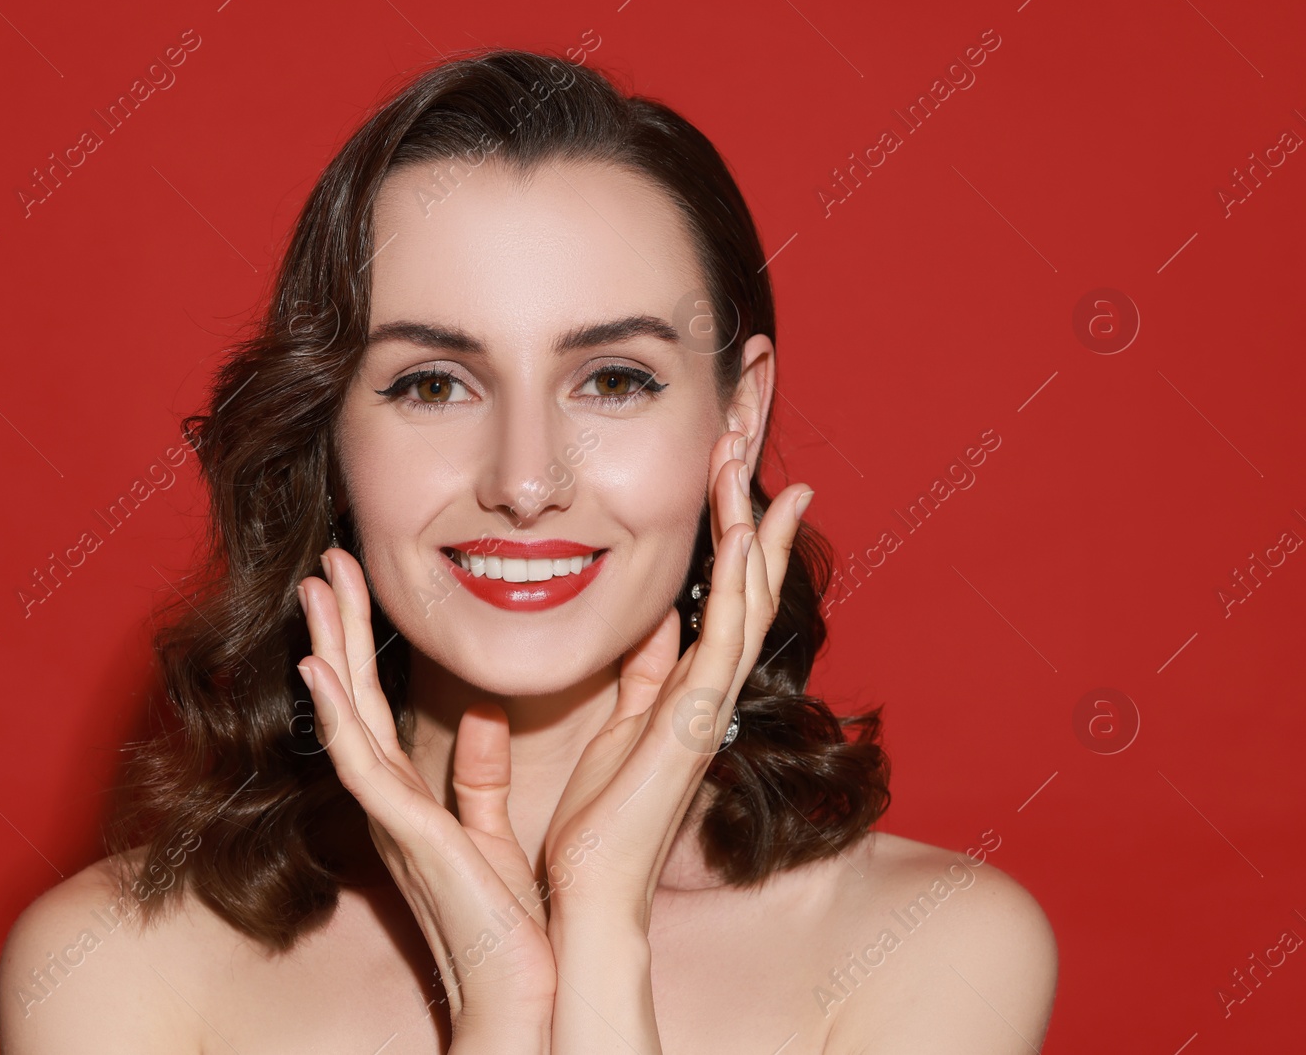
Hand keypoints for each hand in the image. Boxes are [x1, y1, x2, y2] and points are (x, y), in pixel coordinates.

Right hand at [297, 549, 556, 1042]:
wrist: (516, 987)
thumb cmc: (504, 918)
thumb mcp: (492, 828)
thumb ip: (481, 773)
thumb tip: (482, 713)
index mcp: (409, 794)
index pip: (376, 701)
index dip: (362, 641)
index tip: (358, 583)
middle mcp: (387, 798)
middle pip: (352, 695)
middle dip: (339, 627)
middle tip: (329, 563)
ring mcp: (389, 816)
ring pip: (347, 716)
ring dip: (328, 650)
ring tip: (315, 592)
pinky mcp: (406, 834)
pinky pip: (363, 765)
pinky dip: (338, 716)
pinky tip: (320, 670)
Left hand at [542, 429, 811, 932]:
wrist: (588, 898)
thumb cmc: (593, 827)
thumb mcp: (613, 729)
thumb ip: (636, 676)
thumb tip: (650, 622)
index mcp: (681, 691)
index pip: (717, 595)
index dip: (732, 534)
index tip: (734, 475)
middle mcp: (704, 693)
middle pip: (742, 584)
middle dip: (749, 512)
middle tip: (753, 443)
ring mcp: (705, 708)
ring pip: (743, 600)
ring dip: (748, 529)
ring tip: (751, 462)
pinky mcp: (692, 725)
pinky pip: (723, 640)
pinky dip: (738, 582)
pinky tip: (742, 529)